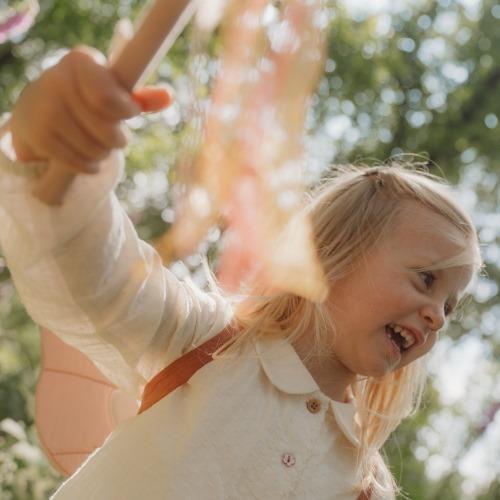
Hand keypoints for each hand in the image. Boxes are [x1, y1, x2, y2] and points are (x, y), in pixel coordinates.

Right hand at [10, 46, 170, 172]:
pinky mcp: (37, 136)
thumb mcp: (114, 90)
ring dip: (104, 153)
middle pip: (107, 131)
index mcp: (80, 61)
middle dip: (118, 139)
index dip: (126, 111)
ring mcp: (43, 110)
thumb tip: (168, 96)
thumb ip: (142, 97)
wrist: (38, 109)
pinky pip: (79, 163)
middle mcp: (56, 80)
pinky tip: (88, 158)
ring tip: (98, 144)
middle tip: (114, 136)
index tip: (131, 113)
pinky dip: (90, 166)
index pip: (108, 98)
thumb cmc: (87, 98)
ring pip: (95, 149)